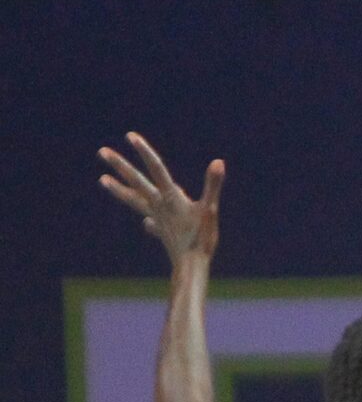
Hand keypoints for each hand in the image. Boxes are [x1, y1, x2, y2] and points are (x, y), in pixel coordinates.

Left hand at [100, 132, 223, 263]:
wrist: (190, 265)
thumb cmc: (201, 238)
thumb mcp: (210, 209)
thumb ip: (213, 185)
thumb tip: (218, 162)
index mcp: (170, 197)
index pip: (156, 168)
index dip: (144, 151)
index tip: (130, 136)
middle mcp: (158, 205)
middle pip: (136, 181)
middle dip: (120, 166)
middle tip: (102, 152)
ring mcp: (157, 218)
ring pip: (134, 199)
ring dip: (119, 189)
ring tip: (103, 180)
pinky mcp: (162, 231)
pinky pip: (151, 222)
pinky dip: (148, 221)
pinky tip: (146, 223)